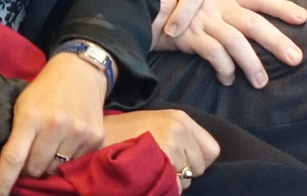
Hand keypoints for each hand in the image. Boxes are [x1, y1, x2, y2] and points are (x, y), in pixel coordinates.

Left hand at [0, 53, 108, 195]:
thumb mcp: (22, 106)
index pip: (14, 157)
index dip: (3, 182)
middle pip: (36, 169)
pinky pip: (76, 163)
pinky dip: (68, 158)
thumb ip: (13, 138)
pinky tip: (68, 139)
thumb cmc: (45, 90)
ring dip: (49, 163)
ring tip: (51, 143)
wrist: (80, 71)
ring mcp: (78, 132)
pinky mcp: (95, 138)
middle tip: (33, 150)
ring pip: (55, 169)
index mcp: (31, 116)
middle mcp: (55, 125)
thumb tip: (2, 170)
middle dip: (30, 167)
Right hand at [101, 109, 219, 191]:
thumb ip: (179, 137)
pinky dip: (162, 188)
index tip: (178, 161)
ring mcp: (172, 144)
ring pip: (186, 180)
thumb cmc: (121, 135)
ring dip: (170, 180)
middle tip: (155, 163)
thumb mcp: (153, 124)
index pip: (211, 150)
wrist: (94, 140)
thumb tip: (199, 162)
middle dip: (182, 172)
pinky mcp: (163, 161)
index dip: (196, 161)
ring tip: (147, 168)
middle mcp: (179, 128)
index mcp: (180, 118)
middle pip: (199, 167)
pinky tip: (144, 176)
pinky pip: (174, 188)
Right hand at [151, 0, 306, 86]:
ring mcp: (203, 20)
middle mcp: (217, 5)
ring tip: (262, 82)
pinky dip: (223, 68)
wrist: (147, 10)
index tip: (303, 18)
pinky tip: (228, 80)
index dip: (281, 6)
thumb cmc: (185, 5)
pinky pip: (212, 53)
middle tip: (296, 59)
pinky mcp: (188, 36)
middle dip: (276, 40)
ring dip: (251, 63)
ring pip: (234, 41)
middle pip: (252, 22)